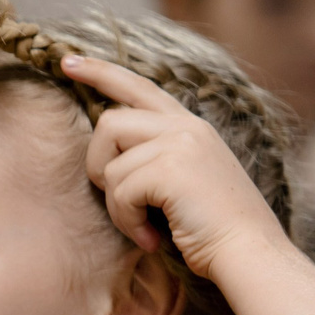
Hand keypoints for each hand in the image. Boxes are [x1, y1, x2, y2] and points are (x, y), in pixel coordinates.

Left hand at [65, 53, 289, 281]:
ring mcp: (180, 143)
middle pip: (108, 123)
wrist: (248, 252)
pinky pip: (119, 191)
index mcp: (188, 126)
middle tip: (121, 202)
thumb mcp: (183, 181)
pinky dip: (127, 222)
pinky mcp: (171, 168)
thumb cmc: (211, 229)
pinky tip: (151, 238)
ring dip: (117, 206)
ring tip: (144, 226)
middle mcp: (184, 127)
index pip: (137, 86)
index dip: (99, 72)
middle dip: (99, 167)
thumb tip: (107, 156)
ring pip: (110, 165)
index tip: (66, 61)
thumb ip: (153, 158)